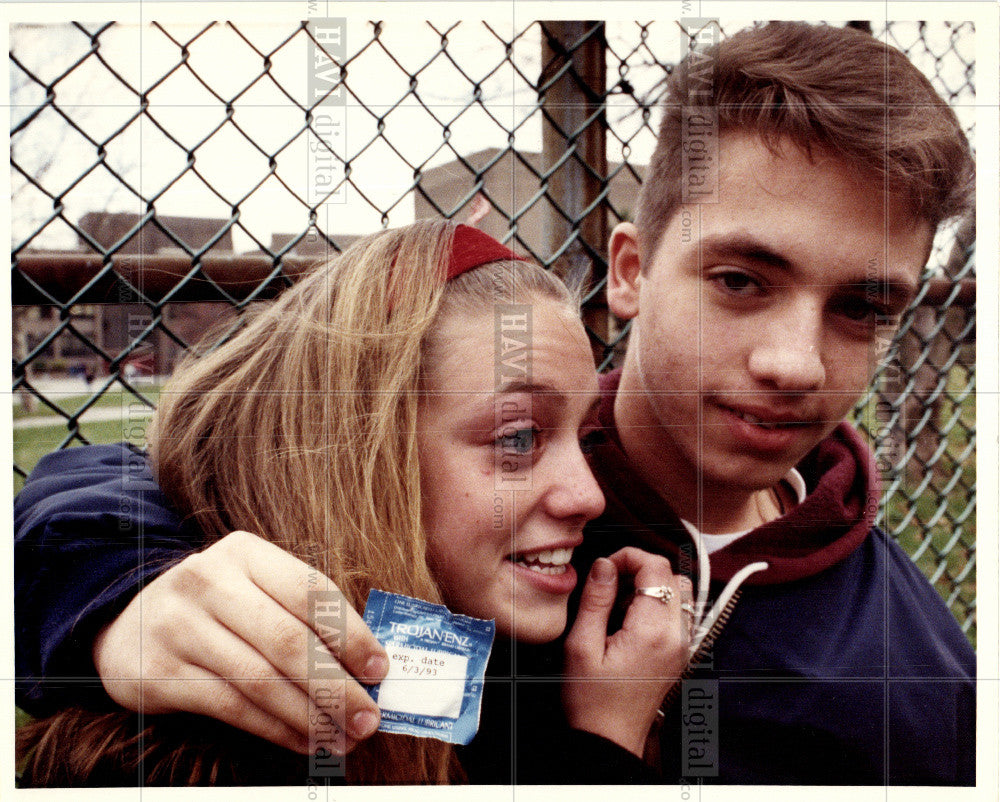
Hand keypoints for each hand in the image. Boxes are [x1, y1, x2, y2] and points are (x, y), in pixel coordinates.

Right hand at [92, 530, 387, 755]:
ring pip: (260, 679)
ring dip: (310, 716)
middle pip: (287, 640)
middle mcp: (208, 581)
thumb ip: (303, 615)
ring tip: (344, 737)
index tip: (380, 669)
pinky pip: (231, 706)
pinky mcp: (158, 671)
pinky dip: (275, 728)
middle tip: (369, 717)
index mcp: (245, 552)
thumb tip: (367, 667)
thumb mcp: (254, 588)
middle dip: (336, 685)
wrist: (129, 621)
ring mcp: (179, 625)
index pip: (310, 592)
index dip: (350, 634)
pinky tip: (305, 741)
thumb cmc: (218, 607)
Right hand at [562, 547, 692, 756]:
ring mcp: (683, 645)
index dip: (628, 556)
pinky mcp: (680, 653)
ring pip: (680, 591)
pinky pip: (678, 612)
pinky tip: (630, 621)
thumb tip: (604, 564)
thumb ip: (596, 600)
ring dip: (652, 586)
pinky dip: (658, 604)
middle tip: (609, 585)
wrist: (610, 739)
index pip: (656, 567)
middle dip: (640, 568)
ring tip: (619, 605)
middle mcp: (677, 635)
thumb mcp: (581, 646)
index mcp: (653, 631)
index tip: (604, 569)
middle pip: (672, 575)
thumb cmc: (590, 699)